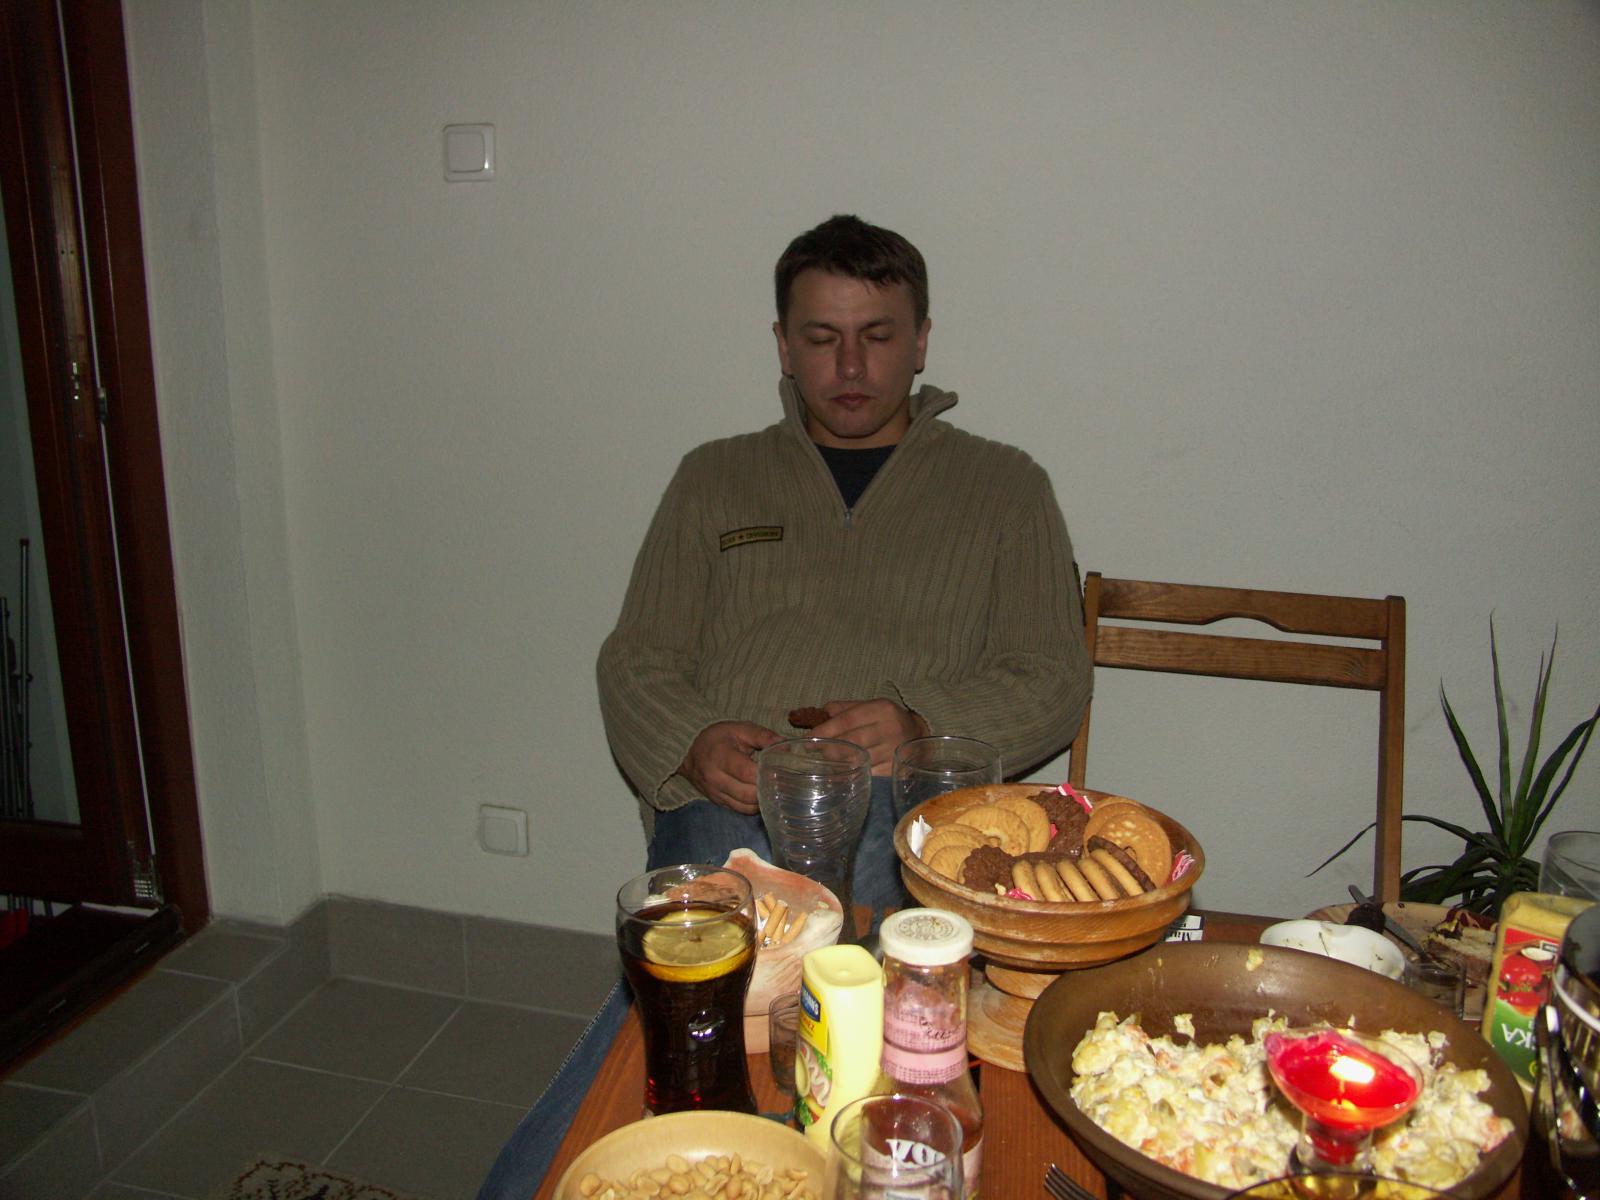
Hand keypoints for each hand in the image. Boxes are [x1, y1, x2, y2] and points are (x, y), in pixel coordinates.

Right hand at [679, 721, 782, 812]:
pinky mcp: (717, 802)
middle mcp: (715, 778)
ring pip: (745, 806)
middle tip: (781, 781)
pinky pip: (740, 810)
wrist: (690, 750)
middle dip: (767, 789)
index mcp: (721, 756)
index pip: (747, 773)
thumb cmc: (718, 737)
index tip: (781, 771)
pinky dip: (753, 805)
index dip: (766, 774)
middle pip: (748, 794)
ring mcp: (715, 793)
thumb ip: (763, 736)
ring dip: (762, 800)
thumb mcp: (740, 729)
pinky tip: (761, 795)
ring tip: (773, 789)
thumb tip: (785, 745)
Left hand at [810, 699, 928, 775]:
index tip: (809, 739)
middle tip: (816, 752)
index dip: (826, 730)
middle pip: (853, 741)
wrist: (919, 733)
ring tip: (828, 763)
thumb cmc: (887, 719)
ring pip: (860, 760)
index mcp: (881, 709)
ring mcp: (895, 751)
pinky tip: (843, 775)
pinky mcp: (897, 770)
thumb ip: (844, 708)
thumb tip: (820, 713)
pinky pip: (870, 775)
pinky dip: (854, 776)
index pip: (848, 719)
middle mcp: (890, 728)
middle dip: (830, 748)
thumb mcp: (869, 706)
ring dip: (839, 763)